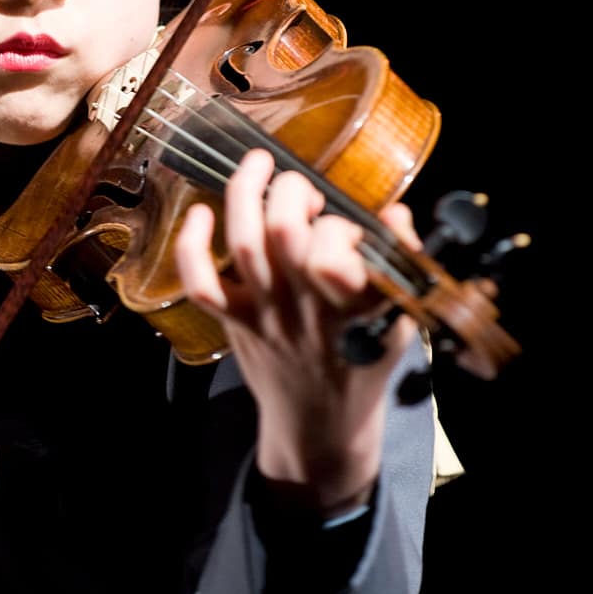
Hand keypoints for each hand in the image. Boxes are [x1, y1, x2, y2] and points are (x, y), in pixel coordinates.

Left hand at [173, 149, 419, 513]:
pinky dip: (192, 246)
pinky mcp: (236, 324)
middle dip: (291, 192)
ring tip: (260, 167)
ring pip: (245, 245)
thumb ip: (399, 264)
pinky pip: (201, 285)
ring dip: (247, 193)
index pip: (337, 254)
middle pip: (284, 234)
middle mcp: (306, 309)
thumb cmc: (362, 362)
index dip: (339, 226)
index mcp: (355, 308)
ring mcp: (266, 316)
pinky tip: (201, 214)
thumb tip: (393, 211)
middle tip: (303, 190)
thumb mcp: (398, 319)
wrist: (320, 426)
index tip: (347, 223)